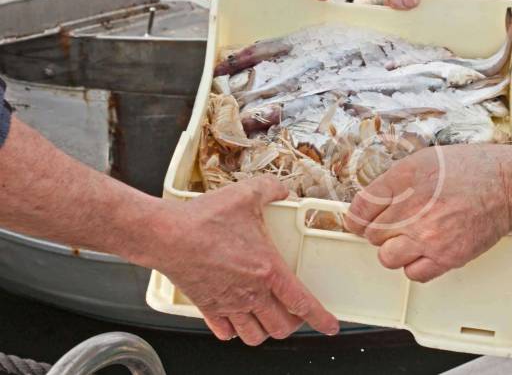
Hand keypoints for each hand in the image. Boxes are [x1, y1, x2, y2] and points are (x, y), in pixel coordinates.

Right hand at [150, 176, 338, 344]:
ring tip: (268, 319)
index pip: (303, 303)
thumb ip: (270, 190)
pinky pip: (225, 331)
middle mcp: (251, 293)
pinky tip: (236, 320)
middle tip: (294, 314)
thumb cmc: (204, 220)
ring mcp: (228, 304)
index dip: (321, 318)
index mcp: (268, 271)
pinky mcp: (207, 307)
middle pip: (281, 326)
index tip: (330, 325)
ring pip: (255, 335)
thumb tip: (281, 190)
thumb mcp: (246, 195)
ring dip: (265, 330)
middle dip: (293, 324)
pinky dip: (234, 330)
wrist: (166, 235)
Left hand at [345, 145, 511, 282]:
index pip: (361, 208)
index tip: (360, 219)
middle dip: (380, 230)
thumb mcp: (424, 161)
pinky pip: (413, 274)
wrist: (509, 186)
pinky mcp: (446, 257)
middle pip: (372, 234)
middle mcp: (414, 208)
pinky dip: (416, 266)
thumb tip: (368, 203)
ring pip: (387, 258)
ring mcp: (429, 236)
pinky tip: (426, 251)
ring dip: (395, 250)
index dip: (358, 216)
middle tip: (397, 224)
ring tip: (411, 239)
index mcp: (405, 178)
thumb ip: (393, 181)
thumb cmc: (470, 171)